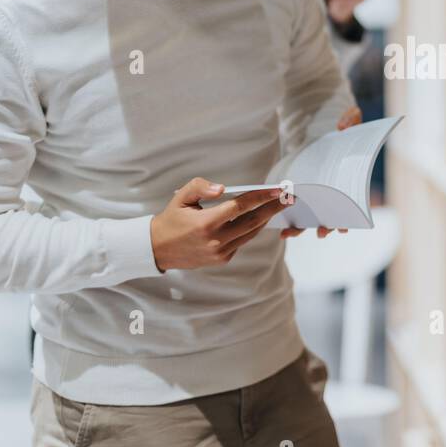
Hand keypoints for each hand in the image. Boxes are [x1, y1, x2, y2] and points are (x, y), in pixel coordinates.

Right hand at [150, 179, 289, 270]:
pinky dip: (250, 229)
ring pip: (250, 233)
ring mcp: (220, 252)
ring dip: (266, 219)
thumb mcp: (181, 197)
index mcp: (206, 223)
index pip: (240, 207)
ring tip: (278, 206)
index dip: (261, 197)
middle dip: (272, 207)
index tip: (277, 189)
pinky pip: (242, 242)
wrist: (158, 248)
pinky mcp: (222, 259)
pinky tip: (258, 219)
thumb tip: (222, 188)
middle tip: (288, 197)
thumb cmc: (171, 219)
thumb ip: (200, 187)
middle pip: (253, 221)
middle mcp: (216, 240)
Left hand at [279, 108, 358, 239]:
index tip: (344, 228)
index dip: (348, 217)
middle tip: (321, 233)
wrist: (325, 123)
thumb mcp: (351, 117)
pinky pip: (296, 209)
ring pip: (311, 217)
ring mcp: (319, 193)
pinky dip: (289, 220)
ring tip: (289, 234)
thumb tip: (343, 126)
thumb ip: (351, 118)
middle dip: (326, 226)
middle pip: (331, 215)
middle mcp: (334, 191)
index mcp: (349, 180)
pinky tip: (279, 228)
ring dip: (301, 228)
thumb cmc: (344, 125)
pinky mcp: (303, 191)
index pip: (351, 204)